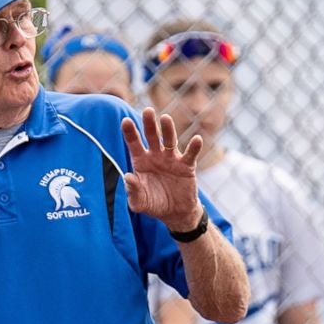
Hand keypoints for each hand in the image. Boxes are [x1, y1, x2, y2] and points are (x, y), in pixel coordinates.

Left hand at [120, 107, 204, 229]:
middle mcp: (155, 156)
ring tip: (166, 118)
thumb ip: (132, 191)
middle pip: (151, 136)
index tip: (125, 120)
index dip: (130, 132)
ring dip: (168, 129)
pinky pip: (190, 155)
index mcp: (141, 161)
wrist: (175, 213)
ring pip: (169, 141)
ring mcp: (171, 159)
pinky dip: (194, 147)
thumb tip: (127, 176)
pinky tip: (197, 139)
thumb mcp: (139, 202)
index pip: (134, 144)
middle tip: (148, 110)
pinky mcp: (186, 166)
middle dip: (149, 124)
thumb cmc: (154, 204)